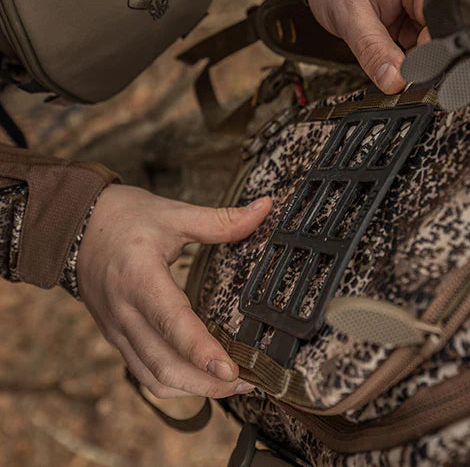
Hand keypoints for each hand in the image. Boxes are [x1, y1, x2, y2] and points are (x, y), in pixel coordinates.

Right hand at [77, 184, 271, 398]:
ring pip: (153, 377)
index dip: (201, 350)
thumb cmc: (124, 218)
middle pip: (163, 365)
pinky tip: (199, 378)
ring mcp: (117, 329)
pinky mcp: (116, 336)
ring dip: (192, 390)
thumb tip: (264, 209)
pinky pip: (143, 373)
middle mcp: (125, 312)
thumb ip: (221, 220)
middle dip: (207, 384)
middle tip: (248, 383)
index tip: (232, 371)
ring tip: (231, 386)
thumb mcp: (174, 214)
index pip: (171, 322)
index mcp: (140, 277)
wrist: (75, 227)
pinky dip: (173, 383)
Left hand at [298, 0, 430, 93]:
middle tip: (396, 78)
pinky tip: (390, 60)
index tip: (411, 78)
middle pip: (443, 38)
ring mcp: (425, 9)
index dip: (432, 54)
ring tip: (386, 59)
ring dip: (411, 63)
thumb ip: (373, 49)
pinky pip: (418, 50)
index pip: (444, 24)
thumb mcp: (349, 16)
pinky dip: (404, 61)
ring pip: (431, 49)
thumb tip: (395, 83)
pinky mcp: (415, 23)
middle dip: (422, 63)